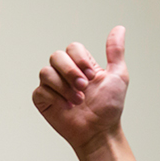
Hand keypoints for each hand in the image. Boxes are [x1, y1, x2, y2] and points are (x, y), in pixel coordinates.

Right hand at [32, 26, 128, 153]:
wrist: (99, 132)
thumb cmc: (109, 108)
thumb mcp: (118, 76)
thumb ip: (115, 51)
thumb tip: (119, 28)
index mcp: (81, 65)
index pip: (72, 48)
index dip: (80, 60)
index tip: (92, 77)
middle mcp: (65, 73)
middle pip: (56, 56)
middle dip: (70, 72)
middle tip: (84, 88)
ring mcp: (53, 86)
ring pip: (46, 72)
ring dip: (64, 87)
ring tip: (77, 101)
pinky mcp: (43, 100)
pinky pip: (40, 90)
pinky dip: (54, 98)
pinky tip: (66, 107)